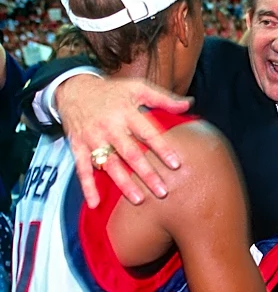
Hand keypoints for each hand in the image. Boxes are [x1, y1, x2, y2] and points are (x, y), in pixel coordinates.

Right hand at [56, 75, 191, 207]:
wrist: (73, 89)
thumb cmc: (112, 92)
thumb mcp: (137, 88)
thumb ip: (163, 98)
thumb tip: (189, 103)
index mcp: (126, 113)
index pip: (148, 133)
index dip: (162, 149)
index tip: (176, 165)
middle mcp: (109, 127)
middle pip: (130, 154)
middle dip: (146, 173)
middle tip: (162, 191)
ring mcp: (92, 138)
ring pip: (109, 164)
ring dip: (123, 183)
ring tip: (139, 200)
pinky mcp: (78, 147)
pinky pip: (82, 169)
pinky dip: (87, 187)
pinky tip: (94, 203)